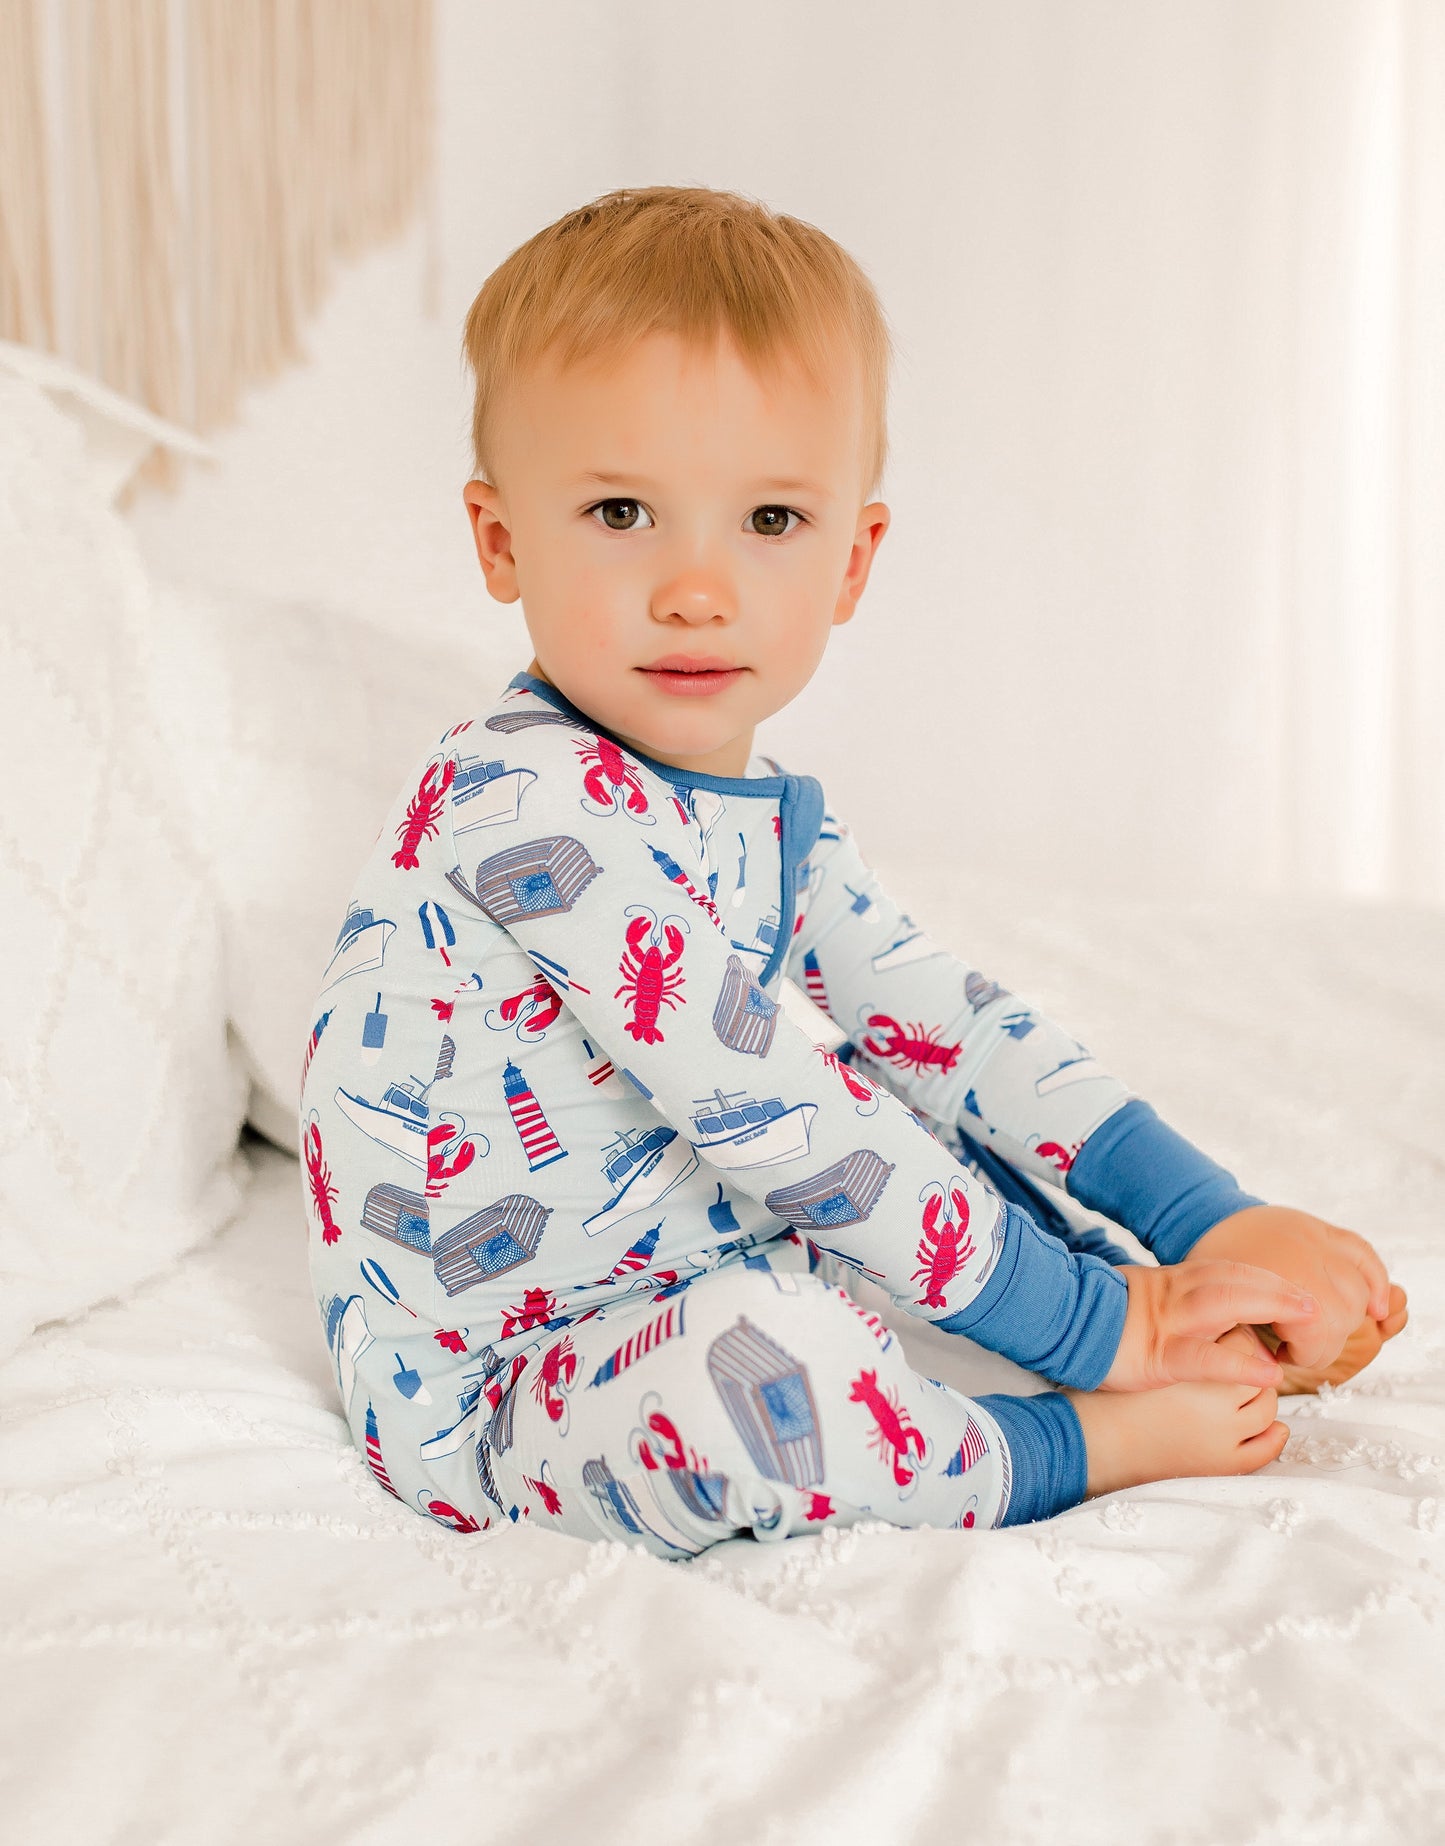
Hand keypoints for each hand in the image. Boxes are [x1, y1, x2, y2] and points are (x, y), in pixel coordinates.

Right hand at [1099, 1260, 1318, 1392]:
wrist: (1058, 1324)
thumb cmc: (1099, 1320)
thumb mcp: (1143, 1302)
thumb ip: (1176, 1304)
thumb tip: (1210, 1316)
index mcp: (1173, 1282)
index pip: (1228, 1271)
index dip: (1266, 1278)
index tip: (1298, 1286)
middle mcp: (1175, 1295)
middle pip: (1236, 1279)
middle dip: (1279, 1287)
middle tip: (1316, 1300)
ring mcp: (1168, 1322)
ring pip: (1225, 1304)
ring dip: (1270, 1307)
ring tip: (1308, 1319)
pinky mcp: (1159, 1356)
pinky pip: (1205, 1357)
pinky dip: (1240, 1363)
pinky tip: (1268, 1373)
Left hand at [1183, 1204, 1404, 1373]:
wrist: (1203, 1220)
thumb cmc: (1206, 1274)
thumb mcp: (1213, 1315)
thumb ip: (1240, 1347)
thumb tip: (1271, 1371)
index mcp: (1269, 1283)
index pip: (1316, 1337)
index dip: (1305, 1355)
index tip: (1284, 1353)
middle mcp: (1301, 1259)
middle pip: (1341, 1317)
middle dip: (1324, 1342)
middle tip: (1299, 1344)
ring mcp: (1315, 1241)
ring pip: (1357, 1290)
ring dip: (1347, 1317)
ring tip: (1319, 1326)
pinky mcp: (1323, 1229)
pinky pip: (1363, 1253)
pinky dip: (1377, 1281)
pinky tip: (1377, 1308)